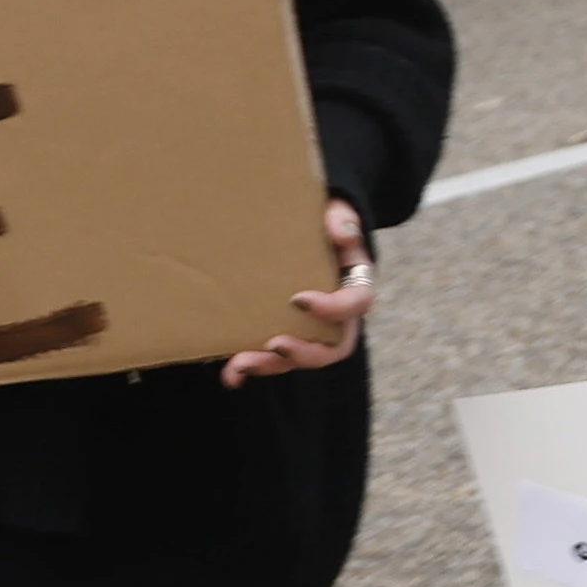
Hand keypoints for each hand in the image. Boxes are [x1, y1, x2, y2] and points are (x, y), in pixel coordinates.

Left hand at [220, 200, 373, 384]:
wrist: (307, 227)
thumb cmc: (322, 218)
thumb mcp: (336, 210)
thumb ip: (341, 218)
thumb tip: (343, 234)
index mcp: (356, 284)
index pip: (356, 304)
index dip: (333, 308)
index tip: (299, 299)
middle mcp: (339, 315)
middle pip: (333, 346)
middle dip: (304, 352)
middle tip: (274, 345)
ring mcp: (312, 327)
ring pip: (302, 358)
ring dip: (272, 366)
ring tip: (238, 366)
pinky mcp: (286, 331)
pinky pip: (275, 356)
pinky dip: (252, 369)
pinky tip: (229, 376)